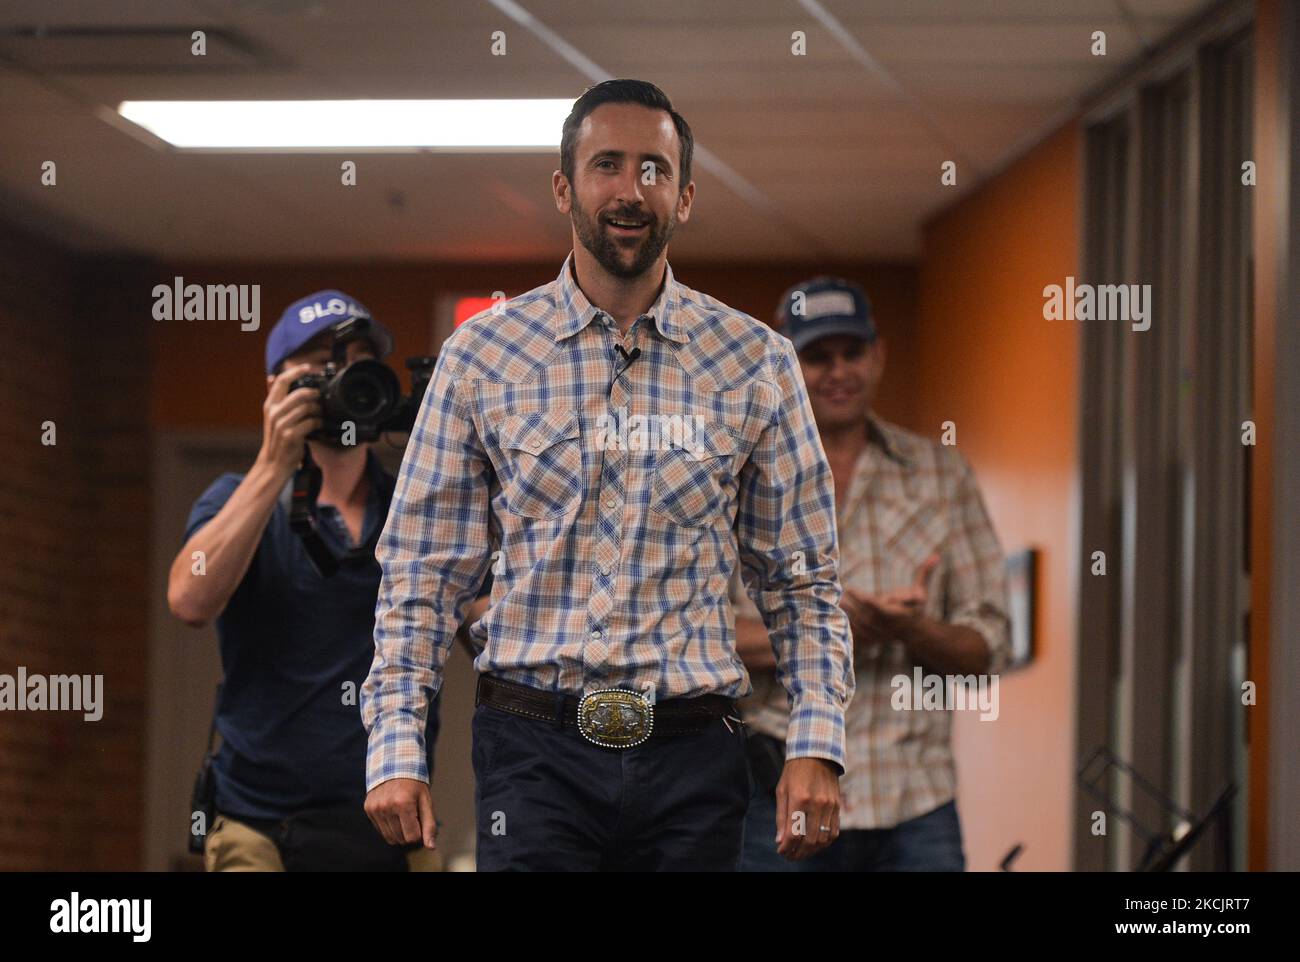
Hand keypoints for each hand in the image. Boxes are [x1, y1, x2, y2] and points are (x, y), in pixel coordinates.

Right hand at [257, 363, 321, 479]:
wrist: (274, 463)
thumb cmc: (278, 438)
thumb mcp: (273, 416)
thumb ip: (277, 399)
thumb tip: (271, 377)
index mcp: (270, 405)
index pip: (282, 381)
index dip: (296, 371)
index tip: (308, 367)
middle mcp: (274, 413)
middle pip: (299, 393)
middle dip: (314, 393)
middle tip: (320, 396)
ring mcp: (282, 424)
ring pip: (307, 407)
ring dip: (318, 409)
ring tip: (321, 412)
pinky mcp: (291, 435)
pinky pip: (311, 422)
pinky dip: (318, 422)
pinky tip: (319, 424)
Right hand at [364, 777, 437, 848]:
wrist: (394, 763)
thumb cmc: (414, 783)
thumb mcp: (426, 800)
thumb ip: (429, 824)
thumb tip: (431, 847)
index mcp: (404, 804)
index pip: (412, 837)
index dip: (419, 831)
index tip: (420, 819)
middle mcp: (386, 807)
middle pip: (401, 839)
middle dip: (409, 832)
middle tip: (412, 814)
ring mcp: (375, 808)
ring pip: (390, 837)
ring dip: (399, 831)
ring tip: (403, 813)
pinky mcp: (368, 809)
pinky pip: (380, 830)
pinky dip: (389, 825)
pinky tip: (393, 811)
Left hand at [775, 757, 840, 859]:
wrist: (816, 753)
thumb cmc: (794, 772)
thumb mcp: (782, 791)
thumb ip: (781, 817)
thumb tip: (780, 840)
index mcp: (799, 798)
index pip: (794, 833)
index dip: (786, 847)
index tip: (781, 851)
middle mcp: (817, 803)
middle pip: (809, 840)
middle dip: (798, 853)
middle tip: (790, 856)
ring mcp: (830, 805)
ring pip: (823, 839)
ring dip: (812, 851)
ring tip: (801, 852)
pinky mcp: (837, 806)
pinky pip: (834, 831)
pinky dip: (825, 842)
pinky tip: (815, 844)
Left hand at [842, 553, 939, 648]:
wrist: (914, 632)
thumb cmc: (915, 608)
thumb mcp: (922, 590)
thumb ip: (926, 573)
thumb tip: (936, 555)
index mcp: (895, 613)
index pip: (876, 605)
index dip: (862, 597)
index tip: (850, 588)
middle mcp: (886, 625)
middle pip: (864, 615)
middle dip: (851, 605)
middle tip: (839, 593)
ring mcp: (879, 634)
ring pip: (859, 625)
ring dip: (847, 613)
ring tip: (837, 602)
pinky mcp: (873, 639)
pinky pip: (857, 635)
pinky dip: (848, 627)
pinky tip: (839, 616)